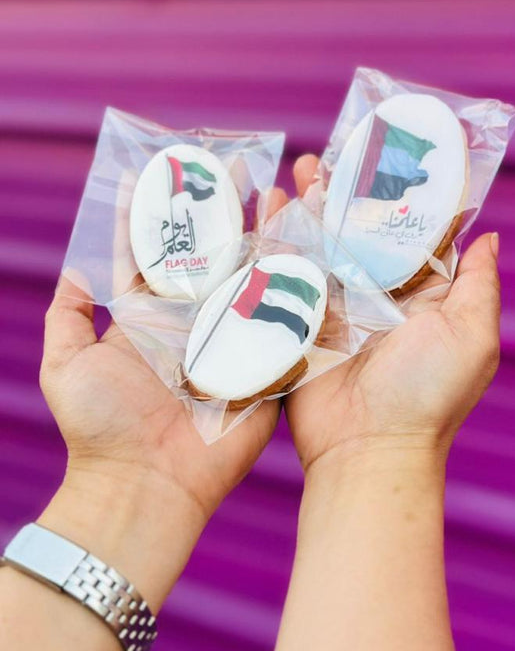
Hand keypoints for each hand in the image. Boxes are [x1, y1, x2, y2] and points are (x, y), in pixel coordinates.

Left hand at [36, 186, 288, 607]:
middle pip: (212, 253)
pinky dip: (298, 284)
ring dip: (265, 233)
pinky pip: (282, 319)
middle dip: (223, 208)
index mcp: (148, 316)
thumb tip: (72, 268)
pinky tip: (312, 246)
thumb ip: (68, 317)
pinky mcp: (263, 362)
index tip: (163, 169)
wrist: (147, 486)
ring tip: (280, 189)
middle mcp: (192, 320)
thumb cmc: (100, 429)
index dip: (158, 212)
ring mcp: (230, 338)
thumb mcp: (66, 367)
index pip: (155, 251)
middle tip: (236, 165)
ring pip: (250, 275)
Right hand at [284, 156, 500, 472]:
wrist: (367, 451)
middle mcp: (381, 295)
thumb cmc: (429, 395)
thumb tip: (491, 234)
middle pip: (362, 229)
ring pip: (324, 242)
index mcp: (424, 294)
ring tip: (303, 166)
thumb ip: (479, 283)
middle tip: (336, 150)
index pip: (414, 230)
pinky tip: (271, 204)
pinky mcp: (301, 321)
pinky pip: (290, 272)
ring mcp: (338, 307)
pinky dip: (279, 237)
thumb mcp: (472, 335)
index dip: (402, 192)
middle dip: (350, 189)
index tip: (392, 151)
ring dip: (314, 204)